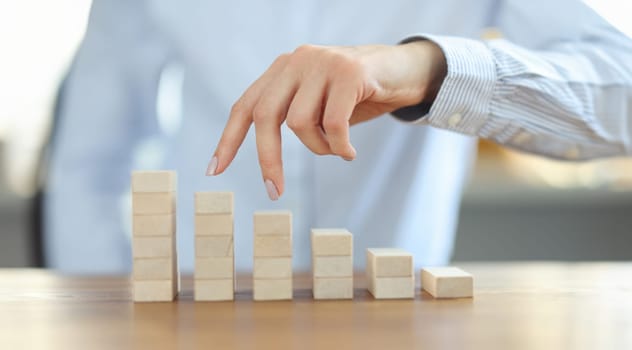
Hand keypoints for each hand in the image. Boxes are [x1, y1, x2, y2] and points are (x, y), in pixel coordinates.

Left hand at [207, 40, 445, 199]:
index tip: (214, 170)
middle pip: (265, 115)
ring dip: (318, 149)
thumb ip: (294, 116)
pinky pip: (333, 123)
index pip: (245, 106)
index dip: (228, 139)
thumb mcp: (319, 104)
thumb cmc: (357, 95)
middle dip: (268, 159)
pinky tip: (350, 152)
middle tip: (274, 191)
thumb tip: (267, 157)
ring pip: (300, 122)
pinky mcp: (349, 72)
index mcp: (283, 70)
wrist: (404, 70)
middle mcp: (297, 61)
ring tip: (337, 150)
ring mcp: (322, 63)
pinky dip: (339, 146)